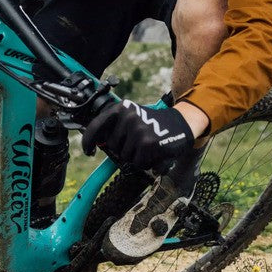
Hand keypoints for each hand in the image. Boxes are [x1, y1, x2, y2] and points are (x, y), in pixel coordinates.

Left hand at [80, 98, 194, 169]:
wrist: (183, 123)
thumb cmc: (155, 124)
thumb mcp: (133, 117)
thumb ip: (115, 128)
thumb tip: (97, 144)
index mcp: (121, 108)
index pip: (96, 126)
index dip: (88, 141)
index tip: (89, 151)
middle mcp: (128, 116)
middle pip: (112, 147)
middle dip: (123, 150)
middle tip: (139, 143)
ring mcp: (138, 130)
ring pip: (125, 157)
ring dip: (136, 157)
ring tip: (148, 147)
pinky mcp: (148, 143)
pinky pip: (138, 163)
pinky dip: (146, 163)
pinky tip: (155, 153)